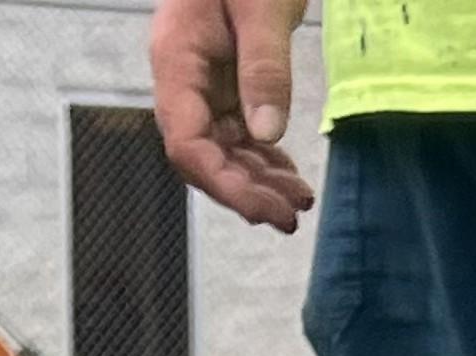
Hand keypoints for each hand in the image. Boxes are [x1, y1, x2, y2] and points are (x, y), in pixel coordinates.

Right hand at [151, 0, 314, 229]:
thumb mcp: (262, 7)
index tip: (263, 208)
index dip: (222, 183)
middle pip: (203, 156)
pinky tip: (290, 177)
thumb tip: (267, 134)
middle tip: (290, 216)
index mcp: (177, 59)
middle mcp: (184, 78)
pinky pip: (239, 133)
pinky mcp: (226, 81)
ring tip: (298, 202)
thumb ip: (264, 68)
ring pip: (223, 151)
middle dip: (244, 192)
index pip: (186, 142)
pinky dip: (264, 159)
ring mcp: (203, 82)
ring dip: (258, 182)